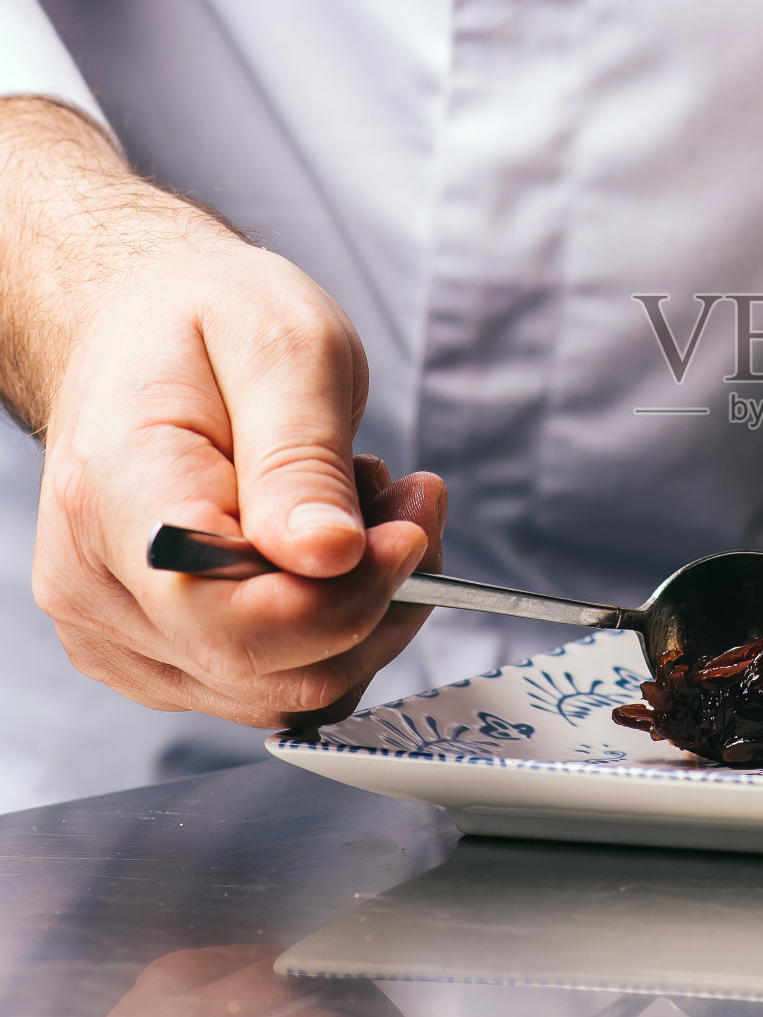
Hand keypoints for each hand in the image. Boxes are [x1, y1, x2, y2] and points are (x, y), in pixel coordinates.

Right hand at [1, 98, 444, 726]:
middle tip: (412, 502)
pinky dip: (332, 631)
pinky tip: (334, 552)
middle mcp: (97, 584)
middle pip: (270, 671)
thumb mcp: (284, 348)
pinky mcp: (154, 651)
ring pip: (280, 692)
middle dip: (378, 598)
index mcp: (118, 498)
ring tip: (366, 510)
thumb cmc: (206, 324)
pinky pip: (270, 684)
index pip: (233, 620)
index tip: (411, 527)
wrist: (138, 327)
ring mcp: (120, 630)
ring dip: (362, 614)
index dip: (348, 596)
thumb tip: (331, 556)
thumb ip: (303, 459)